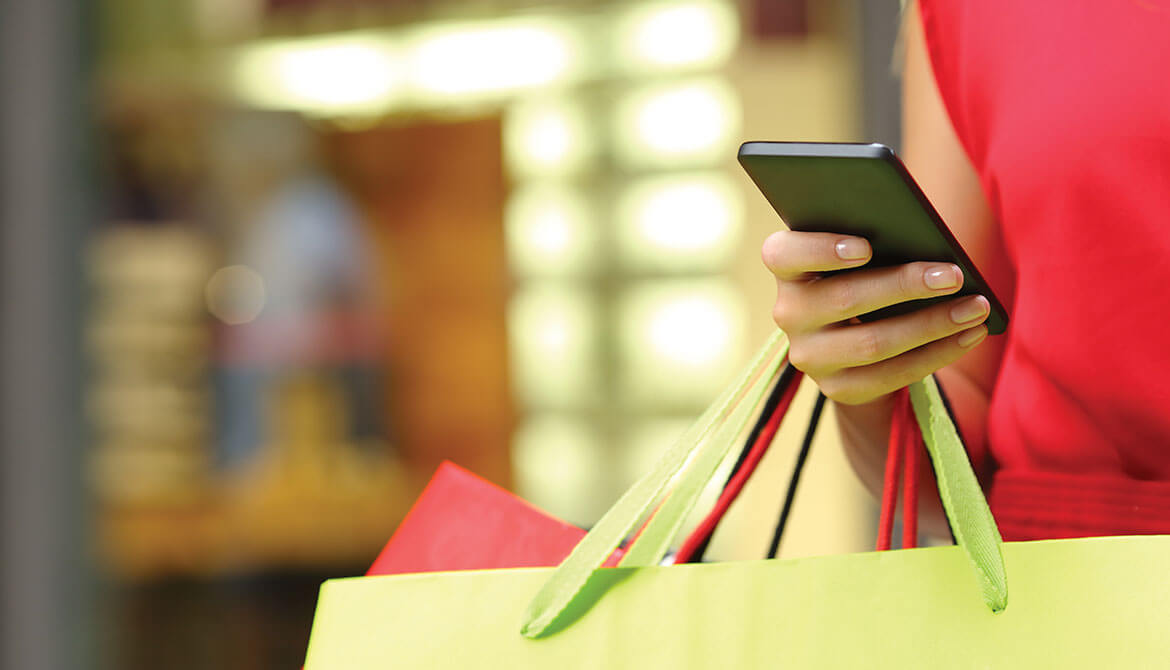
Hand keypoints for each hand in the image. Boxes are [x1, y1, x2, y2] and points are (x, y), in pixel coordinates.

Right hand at [763, 230, 989, 405]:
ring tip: (976, 308)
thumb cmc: (866, 275)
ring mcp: (809, 356)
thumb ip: (877, 242)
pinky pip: (891, 375)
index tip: (867, 247)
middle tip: (954, 275)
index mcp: (788, 270)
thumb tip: (930, 246)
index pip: (782, 255)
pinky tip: (969, 336)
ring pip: (872, 343)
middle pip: (843, 300)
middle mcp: (788, 313)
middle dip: (905, 286)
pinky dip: (937, 354)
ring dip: (931, 324)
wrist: (856, 339)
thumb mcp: (860, 257)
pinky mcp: (837, 388)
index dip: (820, 250)